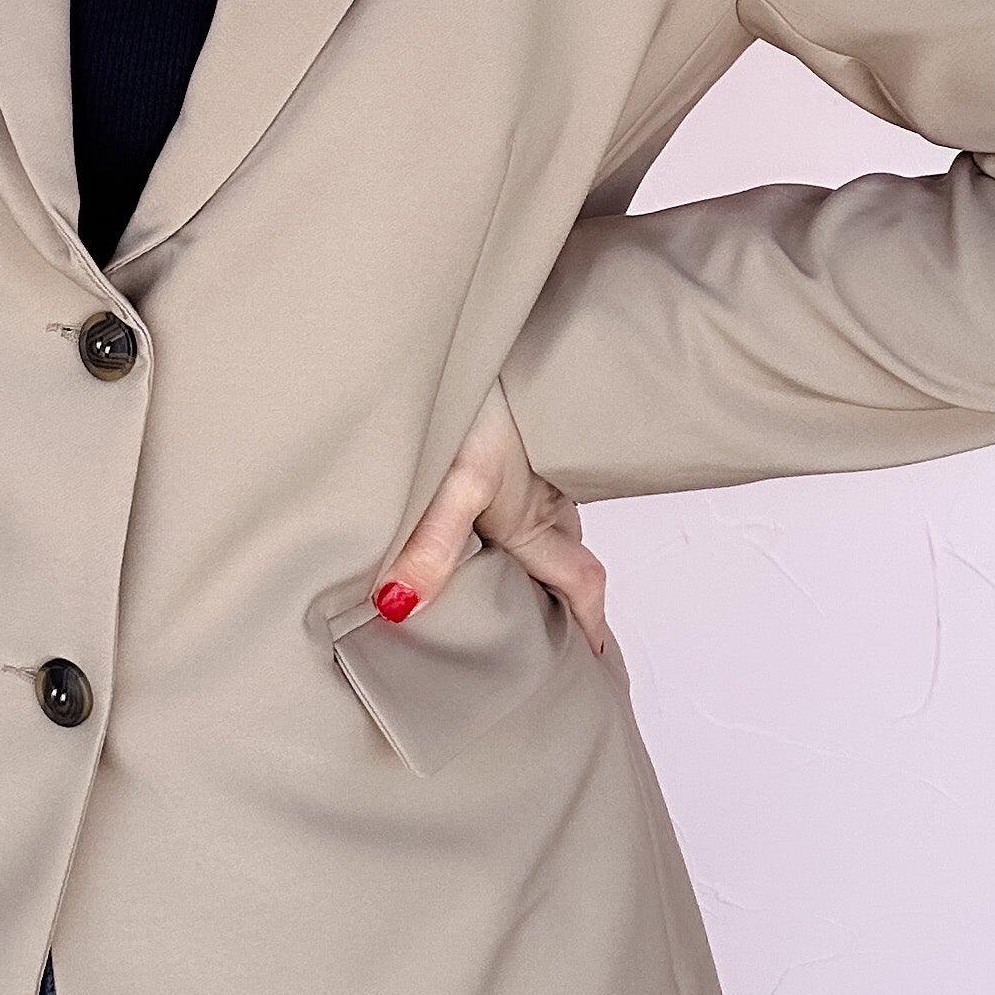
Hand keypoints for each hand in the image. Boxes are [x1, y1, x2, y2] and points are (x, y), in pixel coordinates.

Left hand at [375, 377, 607, 655]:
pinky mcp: (513, 436)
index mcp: (535, 521)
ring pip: (543, 520)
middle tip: (552, 634)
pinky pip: (524, 485)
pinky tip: (481, 505)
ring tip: (505, 579)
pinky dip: (511, 507)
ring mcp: (533, 467)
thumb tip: (399, 609)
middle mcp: (543, 499)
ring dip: (532, 550)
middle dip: (562, 596)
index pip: (578, 584)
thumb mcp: (456, 481)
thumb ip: (432, 546)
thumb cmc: (484, 403)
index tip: (595, 663)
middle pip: (561, 558)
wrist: (491, 331)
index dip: (588, 625)